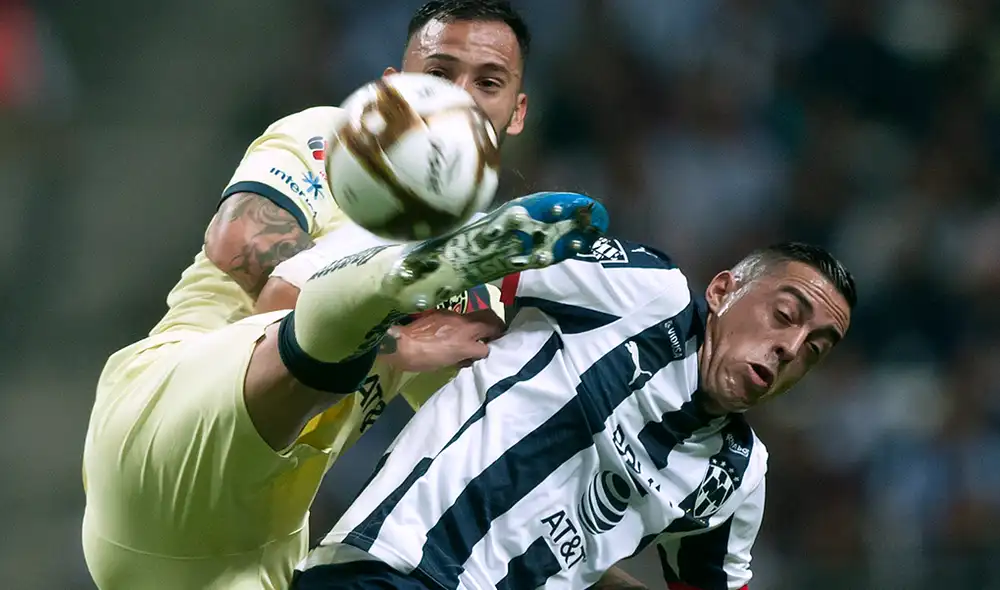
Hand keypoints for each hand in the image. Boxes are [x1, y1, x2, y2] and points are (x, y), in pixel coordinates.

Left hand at [380, 309, 503, 372]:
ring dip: (482, 322)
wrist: (401, 345)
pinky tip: (459, 331)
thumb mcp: (450, 362)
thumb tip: (477, 352)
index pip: (492, 335)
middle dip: (496, 325)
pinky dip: (466, 322)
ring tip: (479, 333)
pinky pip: (462, 316)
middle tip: (496, 334)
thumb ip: (468, 355)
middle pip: (490, 317)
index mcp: (467, 338)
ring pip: (477, 314)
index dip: (498, 339)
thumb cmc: (425, 359)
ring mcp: (454, 316)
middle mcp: (464, 323)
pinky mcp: (443, 313)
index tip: (498, 344)